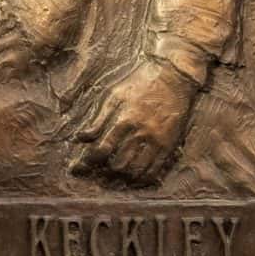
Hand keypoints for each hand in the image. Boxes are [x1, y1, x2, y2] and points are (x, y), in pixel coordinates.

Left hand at [73, 60, 201, 184]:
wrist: (173, 77)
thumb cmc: (140, 83)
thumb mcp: (114, 95)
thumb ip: (98, 118)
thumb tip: (80, 138)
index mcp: (124, 119)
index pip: (102, 149)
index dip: (88, 161)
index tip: (80, 165)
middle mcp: (140, 132)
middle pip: (118, 163)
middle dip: (103, 171)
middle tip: (96, 171)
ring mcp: (156, 140)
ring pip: (136, 170)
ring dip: (121, 176)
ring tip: (113, 174)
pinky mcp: (168, 145)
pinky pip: (154, 170)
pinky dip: (141, 178)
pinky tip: (133, 177)